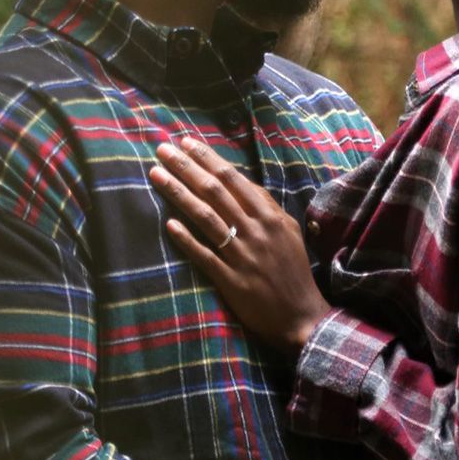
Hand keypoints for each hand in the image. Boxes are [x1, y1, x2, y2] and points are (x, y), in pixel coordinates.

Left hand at [149, 137, 332, 354]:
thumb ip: (267, 206)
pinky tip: (169, 224)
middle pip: (215, 191)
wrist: (301, 316)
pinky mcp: (231, 281)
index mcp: (269, 216)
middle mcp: (255, 230)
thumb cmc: (293, 271)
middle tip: (163, 150)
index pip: (233, 178)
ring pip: (206, 217)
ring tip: (157, 175)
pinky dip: (187, 239)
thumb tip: (242, 184)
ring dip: (179, 194)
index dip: (208, 158)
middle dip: (187, 167)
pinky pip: (205, 255)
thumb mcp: (288, 231)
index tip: (185, 142)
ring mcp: (242, 255)